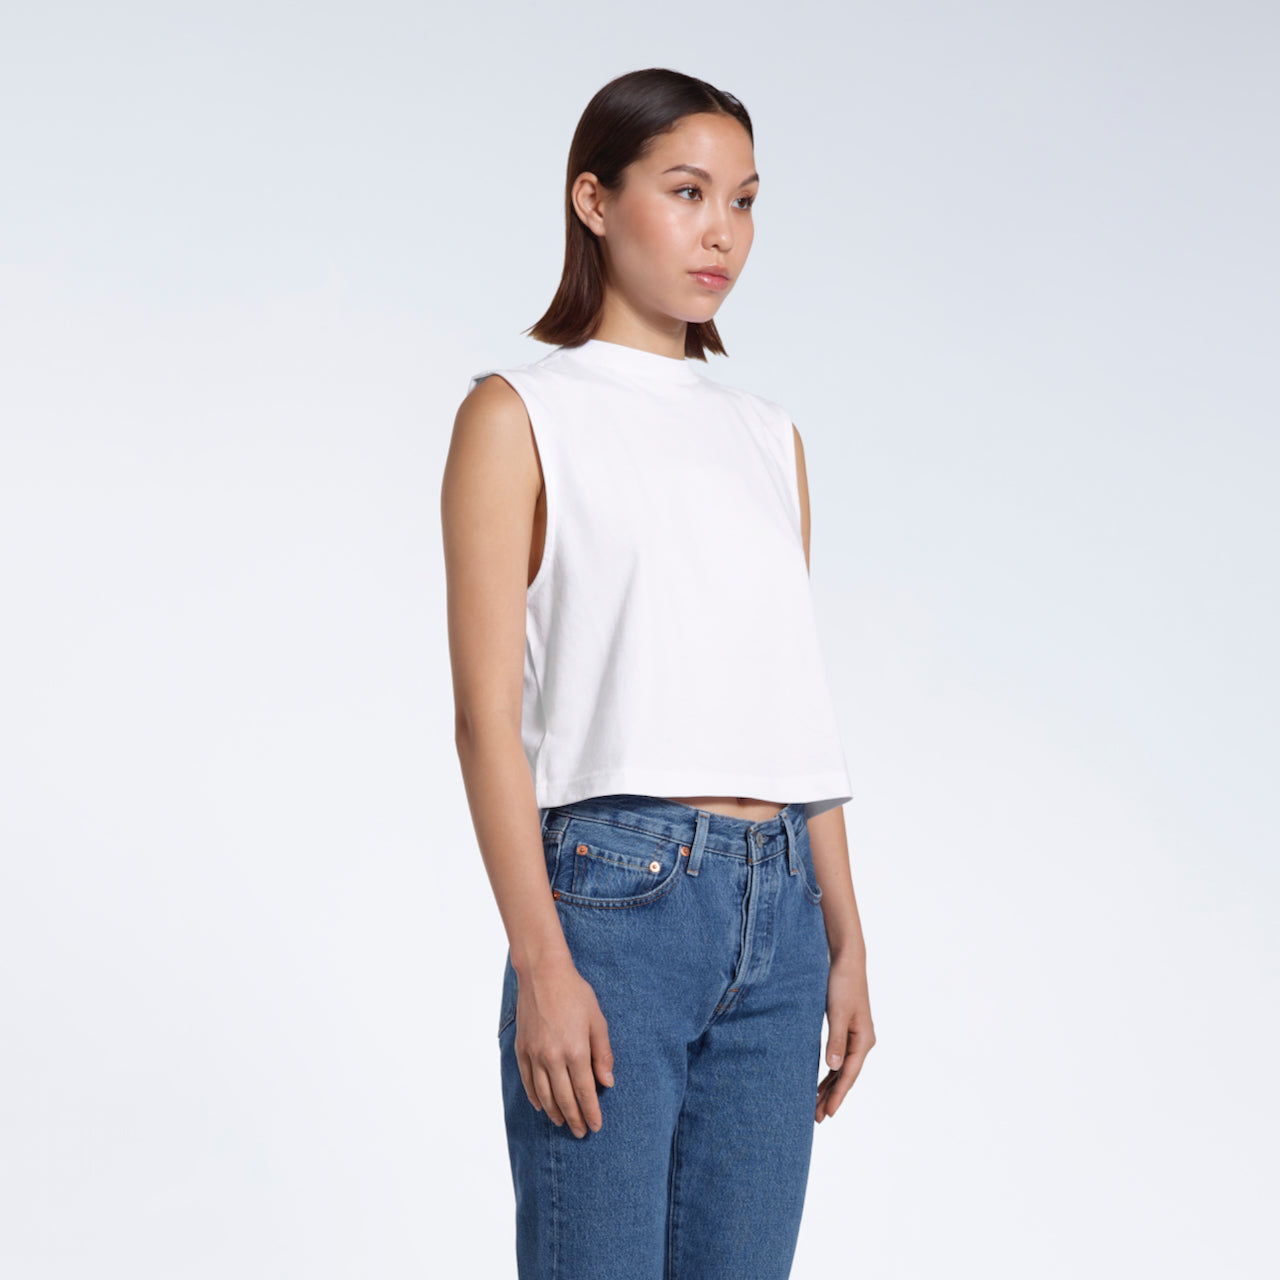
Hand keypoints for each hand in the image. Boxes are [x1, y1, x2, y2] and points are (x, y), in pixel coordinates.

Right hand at [513, 955, 614, 1137]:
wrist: (542, 973)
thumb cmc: (574, 993)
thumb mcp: (597, 1020)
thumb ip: (603, 1053)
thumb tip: (608, 1082)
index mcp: (575, 1050)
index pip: (585, 1092)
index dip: (591, 1112)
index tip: (596, 1126)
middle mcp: (553, 1057)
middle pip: (564, 1099)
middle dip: (574, 1119)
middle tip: (580, 1132)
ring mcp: (535, 1054)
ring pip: (544, 1094)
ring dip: (554, 1112)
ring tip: (562, 1123)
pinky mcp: (521, 1049)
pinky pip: (527, 1080)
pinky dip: (534, 1096)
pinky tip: (540, 1106)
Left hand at [816, 950, 873, 1122]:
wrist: (847, 960)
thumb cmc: (842, 984)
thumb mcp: (837, 1012)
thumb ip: (836, 1041)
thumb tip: (833, 1068)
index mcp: (864, 1040)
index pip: (848, 1074)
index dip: (838, 1096)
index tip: (827, 1114)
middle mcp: (863, 1041)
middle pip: (845, 1076)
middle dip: (832, 1097)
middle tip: (816, 1118)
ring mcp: (855, 1036)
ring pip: (841, 1068)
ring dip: (830, 1087)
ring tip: (815, 1105)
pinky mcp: (846, 1029)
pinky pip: (839, 1057)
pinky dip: (830, 1072)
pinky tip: (821, 1081)